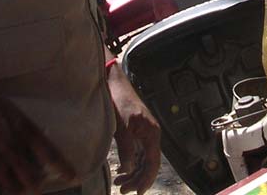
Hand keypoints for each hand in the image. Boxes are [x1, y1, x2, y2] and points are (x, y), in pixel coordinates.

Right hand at [0, 80, 74, 193]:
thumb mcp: (4, 107)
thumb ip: (18, 126)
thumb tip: (29, 142)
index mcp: (20, 127)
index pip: (48, 150)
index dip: (61, 165)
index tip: (72, 175)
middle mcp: (11, 146)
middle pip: (32, 176)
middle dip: (36, 184)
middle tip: (37, 185)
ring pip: (15, 187)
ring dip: (18, 190)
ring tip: (19, 189)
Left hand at [108, 67, 160, 193]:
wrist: (113, 83)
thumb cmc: (119, 101)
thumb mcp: (122, 126)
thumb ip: (127, 148)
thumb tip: (129, 169)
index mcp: (152, 133)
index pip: (153, 162)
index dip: (147, 179)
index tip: (138, 192)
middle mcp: (150, 135)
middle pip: (147, 164)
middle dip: (136, 179)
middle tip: (122, 189)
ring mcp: (143, 134)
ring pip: (141, 160)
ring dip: (132, 174)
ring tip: (118, 183)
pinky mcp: (135, 133)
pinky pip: (136, 154)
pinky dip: (129, 164)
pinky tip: (121, 171)